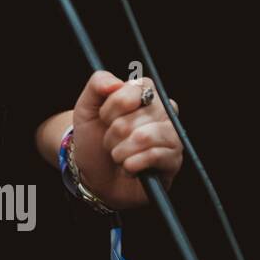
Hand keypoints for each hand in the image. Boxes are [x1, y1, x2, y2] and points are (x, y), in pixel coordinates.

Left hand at [70, 70, 183, 209]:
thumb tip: (116, 83)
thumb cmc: (94, 139)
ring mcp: (171, 135)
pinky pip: (154, 156)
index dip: (112, 107)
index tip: (104, 118)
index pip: (135, 90)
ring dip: (120, 151)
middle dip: (113, 134)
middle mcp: (163, 111)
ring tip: (118, 155)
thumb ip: (97, 85)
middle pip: (137, 117)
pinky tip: (128, 167)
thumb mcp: (86, 108)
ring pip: (144, 137)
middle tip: (111, 140)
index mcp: (144, 94)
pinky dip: (131, 165)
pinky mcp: (173, 159)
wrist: (95, 175)